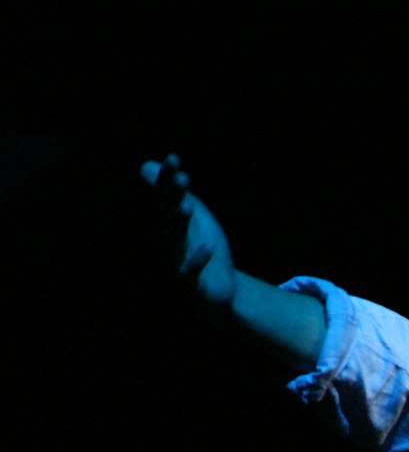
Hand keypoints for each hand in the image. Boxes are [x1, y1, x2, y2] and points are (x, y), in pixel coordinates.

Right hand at [140, 154, 237, 307]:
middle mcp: (167, 242)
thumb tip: (147, 164)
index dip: (167, 179)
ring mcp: (176, 264)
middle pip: (167, 217)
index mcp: (168, 225)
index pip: (164, 198)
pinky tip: (207, 248)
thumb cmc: (202, 253)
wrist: (217, 294)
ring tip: (187, 208)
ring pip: (175, 243)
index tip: (174, 158)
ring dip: (180, 225)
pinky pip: (190, 273)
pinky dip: (197, 261)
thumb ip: (176, 195)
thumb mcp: (194, 221)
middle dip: (173, 198)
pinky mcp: (190, 285)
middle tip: (183, 178)